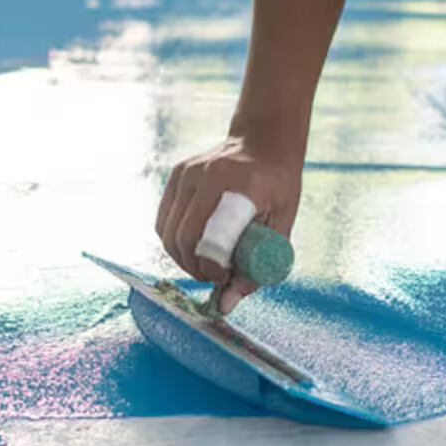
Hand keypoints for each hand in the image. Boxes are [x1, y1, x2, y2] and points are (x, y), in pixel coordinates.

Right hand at [156, 136, 301, 312]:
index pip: (207, 238)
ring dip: (181, 257)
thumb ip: (259, 263)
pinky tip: (192, 248)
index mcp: (235, 185)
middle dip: (193, 267)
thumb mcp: (281, 222)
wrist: (264, 142)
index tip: (222, 278)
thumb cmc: (278, 184)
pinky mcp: (176, 174)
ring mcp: (186, 172)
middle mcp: (205, 175)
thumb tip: (227, 303)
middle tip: (211, 277)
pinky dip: (173, 241)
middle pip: (181, 238)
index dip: (210, 267)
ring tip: (202, 265)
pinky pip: (164, 219)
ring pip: (167, 231)